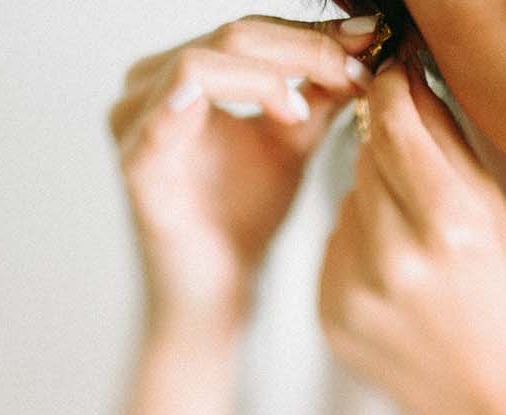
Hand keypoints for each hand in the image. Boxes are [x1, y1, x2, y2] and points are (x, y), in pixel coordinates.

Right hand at [105, 14, 380, 338]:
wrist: (216, 292)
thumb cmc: (243, 218)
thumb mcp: (290, 140)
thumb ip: (317, 93)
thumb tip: (362, 45)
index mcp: (179, 73)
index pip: (250, 32)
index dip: (312, 35)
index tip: (371, 45)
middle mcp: (147, 83)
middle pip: (232, 35)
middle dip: (304, 49)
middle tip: (357, 71)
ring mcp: (134, 118)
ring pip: (205, 57)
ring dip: (275, 71)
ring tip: (317, 108)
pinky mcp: (136, 159)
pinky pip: (176, 105)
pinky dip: (236, 94)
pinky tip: (288, 110)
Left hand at [314, 36, 505, 414]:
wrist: (499, 411)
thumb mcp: (499, 221)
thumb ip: (448, 148)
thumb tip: (409, 84)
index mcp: (450, 224)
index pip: (392, 118)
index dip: (392, 92)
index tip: (397, 84)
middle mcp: (394, 254)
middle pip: (367, 157)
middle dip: (392, 156)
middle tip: (428, 192)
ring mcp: (354, 288)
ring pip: (348, 202)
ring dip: (376, 208)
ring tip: (422, 258)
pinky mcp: (329, 313)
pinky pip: (335, 249)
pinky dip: (361, 253)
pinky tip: (400, 289)